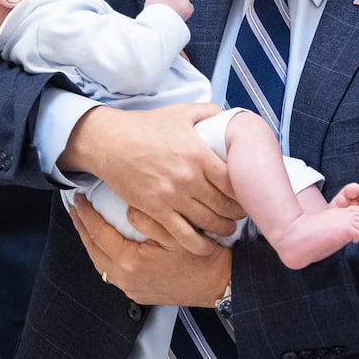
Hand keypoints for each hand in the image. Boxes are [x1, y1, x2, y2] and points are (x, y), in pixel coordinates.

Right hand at [60, 103, 241, 255]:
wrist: (110, 142)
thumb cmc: (145, 126)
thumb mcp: (181, 112)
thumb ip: (209, 112)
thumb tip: (228, 119)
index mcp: (198, 154)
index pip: (234, 181)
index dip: (245, 191)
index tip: (248, 194)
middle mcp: (188, 178)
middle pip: (224, 204)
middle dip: (237, 212)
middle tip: (241, 213)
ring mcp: (172, 196)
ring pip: (208, 222)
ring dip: (223, 228)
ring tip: (228, 228)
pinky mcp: (156, 210)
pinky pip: (183, 234)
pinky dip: (199, 244)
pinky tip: (207, 247)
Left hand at [71, 195, 229, 306]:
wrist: (218, 284)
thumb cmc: (201, 258)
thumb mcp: (178, 233)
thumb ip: (150, 219)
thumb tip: (128, 208)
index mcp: (132, 262)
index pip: (99, 234)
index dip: (87, 215)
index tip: (79, 199)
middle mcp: (126, 279)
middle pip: (93, 249)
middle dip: (82, 227)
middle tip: (74, 208)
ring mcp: (131, 288)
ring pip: (100, 264)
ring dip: (91, 242)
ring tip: (84, 224)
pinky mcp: (138, 293)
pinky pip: (112, 273)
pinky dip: (104, 256)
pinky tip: (105, 245)